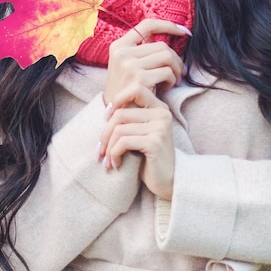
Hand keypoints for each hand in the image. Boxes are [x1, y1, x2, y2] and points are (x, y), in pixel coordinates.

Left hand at [99, 85, 175, 199]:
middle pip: (120, 113)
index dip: (117, 100)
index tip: (106, 117)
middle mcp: (162, 114)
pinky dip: (114, 155)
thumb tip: (105, 111)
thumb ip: (130, 119)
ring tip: (109, 160)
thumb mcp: (140, 133)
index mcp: (159, 108)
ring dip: (108, 148)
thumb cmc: (149, 158)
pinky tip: (116, 164)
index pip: (135, 89)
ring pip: (120, 130)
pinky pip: (123, 143)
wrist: (169, 181)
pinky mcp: (155, 143)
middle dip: (105, 134)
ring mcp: (160, 128)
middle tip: (101, 151)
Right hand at [103, 18, 189, 104]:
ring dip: (176, 69)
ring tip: (174, 80)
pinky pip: (166, 72)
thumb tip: (169, 32)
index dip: (168, 25)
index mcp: (119, 46)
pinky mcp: (138, 80)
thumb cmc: (128, 90)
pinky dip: (172, 80)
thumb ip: (143, 50)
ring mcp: (129, 66)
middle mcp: (122, 53)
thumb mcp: (129, 65)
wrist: (118, 115)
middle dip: (176, 59)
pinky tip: (168, 88)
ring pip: (167, 56)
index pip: (147, 25)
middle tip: (181, 71)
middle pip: (162, 45)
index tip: (183, 31)